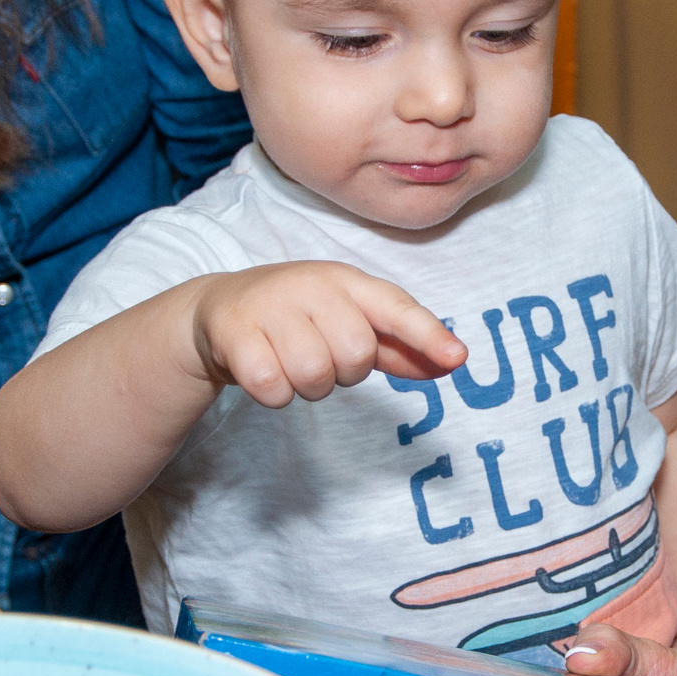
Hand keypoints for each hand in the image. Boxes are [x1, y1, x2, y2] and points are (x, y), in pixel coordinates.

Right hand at [185, 262, 463, 407]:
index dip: (428, 335)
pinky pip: (273, 386)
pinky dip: (274, 393)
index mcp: (349, 282)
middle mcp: (313, 284)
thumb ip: (400, 347)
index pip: (396, 308)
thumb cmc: (299, 320)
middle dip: (343, 373)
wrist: (219, 308)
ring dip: (306, 386)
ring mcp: (271, 304)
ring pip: (314, 374)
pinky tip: (263, 369)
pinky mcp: (234, 329)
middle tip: (320, 357)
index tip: (457, 357)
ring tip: (289, 362)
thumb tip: (453, 362)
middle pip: (356, 354)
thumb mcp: (349, 323)